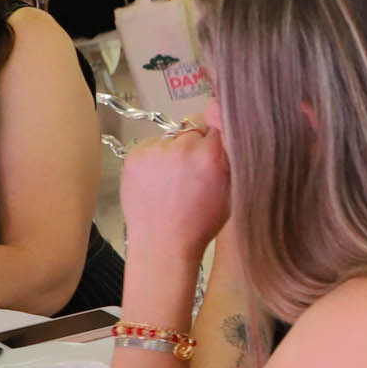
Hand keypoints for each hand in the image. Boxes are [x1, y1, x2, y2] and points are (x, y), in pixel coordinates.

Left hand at [119, 124, 231, 257]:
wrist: (163, 244)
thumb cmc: (200, 223)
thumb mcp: (231, 191)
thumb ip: (232, 159)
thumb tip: (231, 132)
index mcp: (210, 155)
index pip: (218, 124)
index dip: (218, 139)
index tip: (215, 151)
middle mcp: (182, 147)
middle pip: (194, 128)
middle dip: (196, 144)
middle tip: (194, 170)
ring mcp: (155, 150)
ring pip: (171, 138)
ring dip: (174, 150)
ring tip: (173, 179)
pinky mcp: (134, 156)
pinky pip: (151, 146)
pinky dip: (155, 158)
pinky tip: (159, 180)